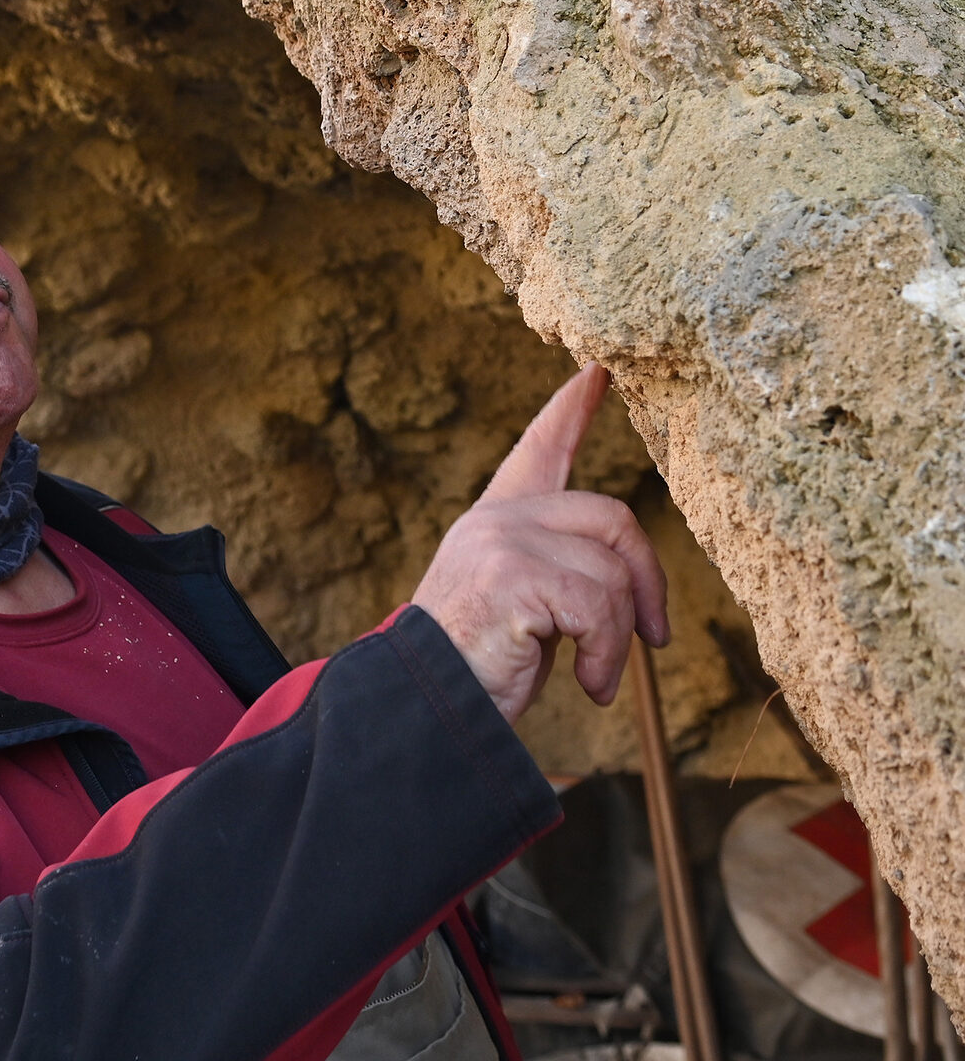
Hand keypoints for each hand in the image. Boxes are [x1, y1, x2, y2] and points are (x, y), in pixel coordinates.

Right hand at [411, 363, 668, 723]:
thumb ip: (556, 568)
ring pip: (612, 573)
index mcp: (496, 519)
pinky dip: (607, 655)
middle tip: (653, 636)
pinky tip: (588, 684)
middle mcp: (497, 518)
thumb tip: (629, 574)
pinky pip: (599, 607)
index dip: (570, 410)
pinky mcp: (513, 574)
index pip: (539, 449)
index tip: (597, 371)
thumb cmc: (477, 666)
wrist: (425, 706)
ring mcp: (503, 541)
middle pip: (611, 516)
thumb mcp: (521, 604)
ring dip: (620, 640)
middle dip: (647, 580)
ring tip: (597, 679)